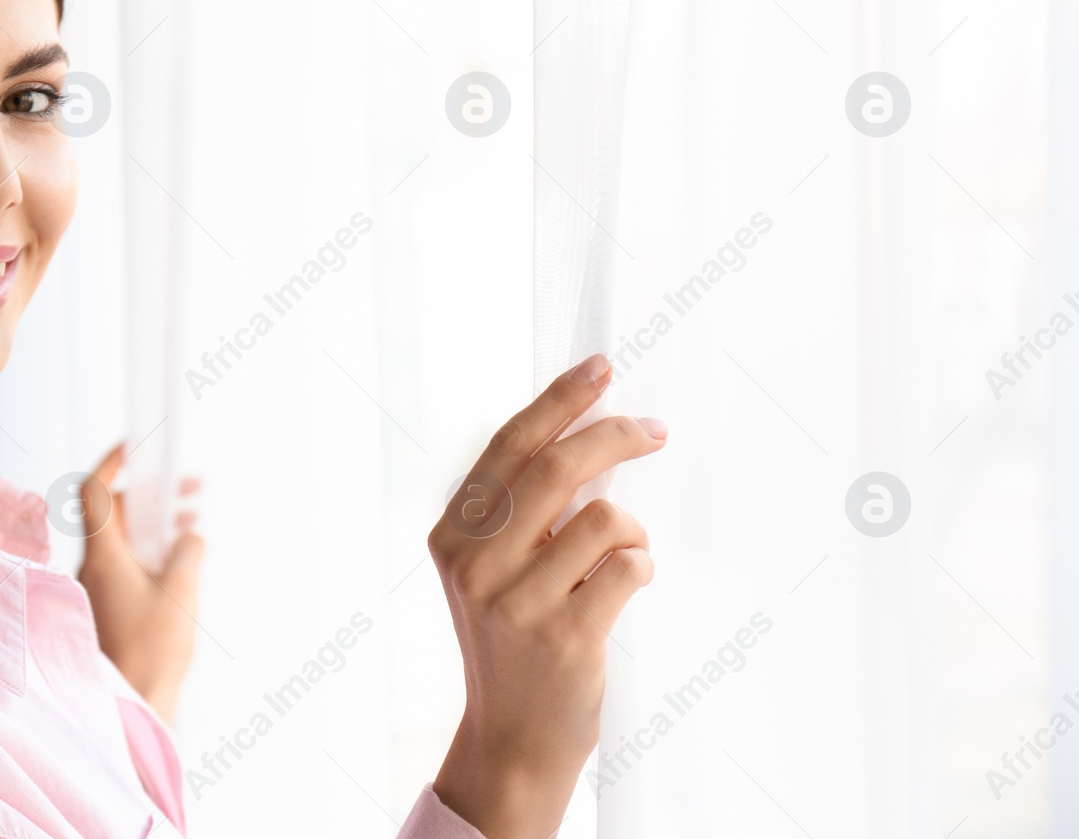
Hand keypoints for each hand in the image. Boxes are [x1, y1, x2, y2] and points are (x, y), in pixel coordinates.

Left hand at [74, 442, 203, 722]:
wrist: (130, 711)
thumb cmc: (150, 653)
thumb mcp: (182, 592)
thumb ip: (188, 553)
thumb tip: (190, 538)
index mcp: (101, 557)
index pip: (95, 491)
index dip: (114, 461)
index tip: (139, 446)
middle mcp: (91, 569)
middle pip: (115, 513)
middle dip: (153, 494)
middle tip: (189, 487)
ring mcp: (96, 591)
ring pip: (123, 541)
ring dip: (156, 525)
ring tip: (192, 524)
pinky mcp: (106, 611)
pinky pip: (126, 568)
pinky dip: (151, 554)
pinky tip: (180, 562)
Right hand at [428, 353, 665, 837]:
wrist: (511, 738)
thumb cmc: (512, 640)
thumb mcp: (490, 570)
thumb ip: (519, 511)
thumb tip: (588, 436)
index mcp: (453, 536)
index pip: (510, 446)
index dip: (559, 400)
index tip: (601, 369)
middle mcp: (477, 564)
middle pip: (559, 467)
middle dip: (616, 434)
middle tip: (653, 430)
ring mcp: (519, 603)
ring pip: (606, 519)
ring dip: (632, 530)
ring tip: (624, 556)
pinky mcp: (567, 637)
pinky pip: (630, 568)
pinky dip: (641, 568)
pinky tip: (623, 591)